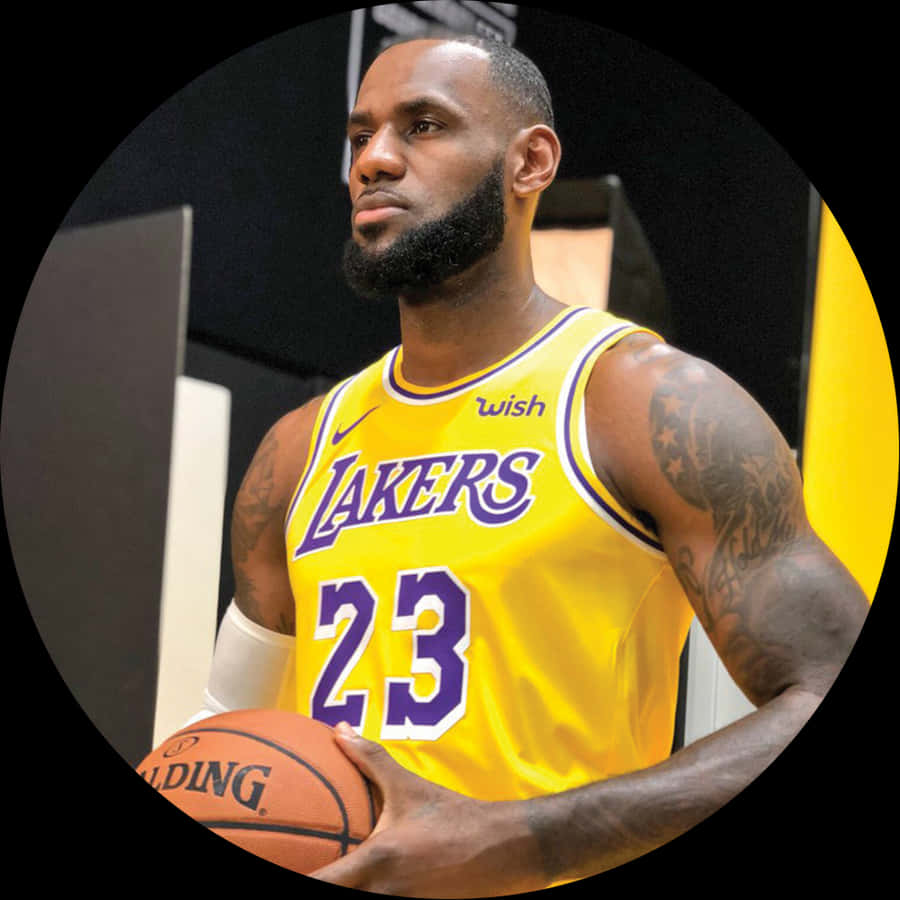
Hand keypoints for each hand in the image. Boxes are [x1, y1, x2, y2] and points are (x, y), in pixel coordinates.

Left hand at [308, 723, 545, 896]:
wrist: (506, 849)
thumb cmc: (454, 817)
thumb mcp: (408, 787)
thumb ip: (369, 759)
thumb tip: (338, 731)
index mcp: (376, 862)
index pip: (319, 887)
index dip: (294, 883)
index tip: (274, 866)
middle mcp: (384, 895)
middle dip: (316, 889)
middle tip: (300, 865)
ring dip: (341, 891)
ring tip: (324, 874)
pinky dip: (365, 896)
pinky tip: (360, 886)